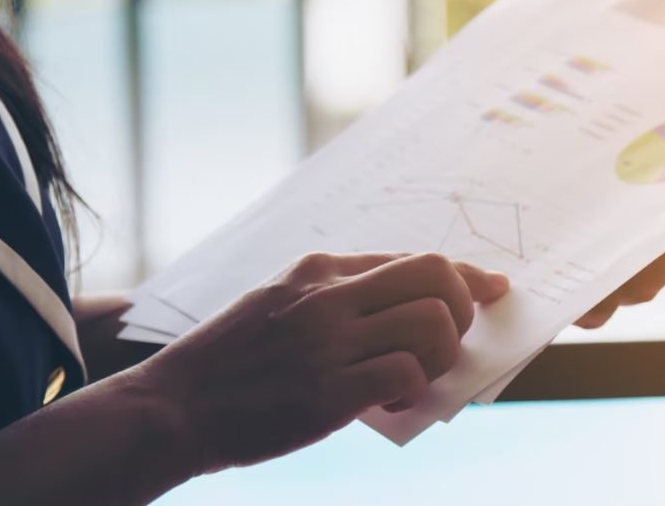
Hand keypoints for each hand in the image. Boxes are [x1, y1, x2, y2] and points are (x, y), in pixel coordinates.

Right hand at [136, 252, 508, 474]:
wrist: (173, 408)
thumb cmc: (228, 364)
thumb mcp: (275, 307)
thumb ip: (335, 303)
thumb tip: (407, 317)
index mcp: (316, 269)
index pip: (410, 257)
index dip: (463, 273)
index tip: (491, 287)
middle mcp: (327, 294)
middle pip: (435, 273)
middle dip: (465, 306)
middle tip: (450, 343)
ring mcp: (328, 339)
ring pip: (434, 322)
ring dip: (443, 355)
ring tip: (417, 380)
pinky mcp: (329, 389)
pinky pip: (408, 374)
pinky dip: (415, 392)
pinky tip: (393, 406)